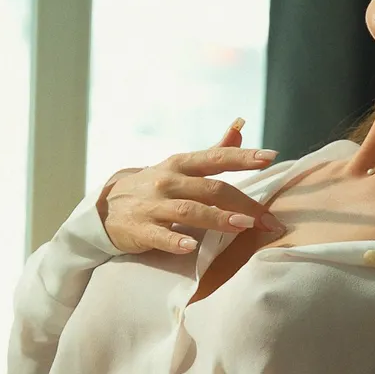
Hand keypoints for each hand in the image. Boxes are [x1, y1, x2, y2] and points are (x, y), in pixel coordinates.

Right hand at [97, 118, 286, 254]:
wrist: (104, 209)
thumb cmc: (152, 188)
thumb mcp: (179, 167)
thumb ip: (212, 152)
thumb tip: (240, 127)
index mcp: (180, 165)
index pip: (215, 158)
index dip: (242, 157)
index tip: (269, 157)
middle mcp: (167, 181)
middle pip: (209, 188)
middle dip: (242, 202)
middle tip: (268, 218)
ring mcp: (152, 205)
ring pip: (188, 210)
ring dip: (216, 217)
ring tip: (242, 226)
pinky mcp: (139, 229)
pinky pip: (158, 235)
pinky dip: (174, 239)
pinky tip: (189, 246)